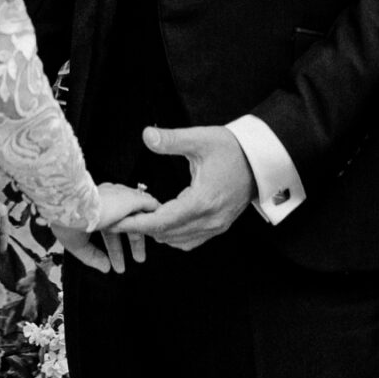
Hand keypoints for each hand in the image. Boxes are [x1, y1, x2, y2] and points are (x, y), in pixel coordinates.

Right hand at [49, 183, 157, 272]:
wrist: (71, 205)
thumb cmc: (67, 220)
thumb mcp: (77, 243)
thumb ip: (92, 256)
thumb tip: (104, 267)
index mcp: (93, 210)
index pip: (109, 230)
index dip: (115, 247)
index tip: (116, 263)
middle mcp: (107, 202)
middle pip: (126, 224)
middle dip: (133, 242)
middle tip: (139, 259)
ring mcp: (120, 200)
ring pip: (137, 214)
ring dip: (144, 230)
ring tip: (153, 245)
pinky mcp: (131, 198)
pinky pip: (148, 205)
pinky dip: (154, 215)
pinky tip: (161, 225)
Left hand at [109, 125, 253, 250]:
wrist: (261, 160)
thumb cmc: (233, 150)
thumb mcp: (201, 139)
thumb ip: (172, 139)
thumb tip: (147, 136)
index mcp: (202, 201)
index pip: (161, 221)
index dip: (136, 223)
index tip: (116, 222)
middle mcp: (210, 219)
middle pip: (167, 234)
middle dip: (141, 228)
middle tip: (119, 220)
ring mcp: (216, 226)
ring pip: (178, 241)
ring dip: (157, 233)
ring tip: (137, 220)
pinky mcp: (220, 226)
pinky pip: (191, 241)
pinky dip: (173, 236)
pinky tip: (163, 224)